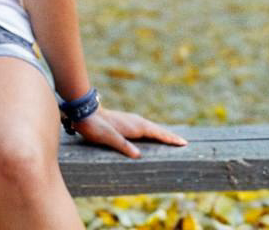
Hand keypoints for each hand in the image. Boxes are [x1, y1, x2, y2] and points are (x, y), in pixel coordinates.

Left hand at [72, 106, 186, 158]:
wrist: (85, 112)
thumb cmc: (96, 126)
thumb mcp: (109, 137)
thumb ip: (123, 145)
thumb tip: (138, 156)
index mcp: (136, 126)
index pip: (158, 133)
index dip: (170, 139)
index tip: (183, 143)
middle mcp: (136, 122)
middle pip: (157, 130)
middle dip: (170, 136)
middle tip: (183, 143)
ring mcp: (131, 121)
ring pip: (151, 128)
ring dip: (161, 134)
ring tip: (171, 140)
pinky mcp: (126, 122)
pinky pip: (144, 128)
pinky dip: (152, 132)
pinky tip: (150, 136)